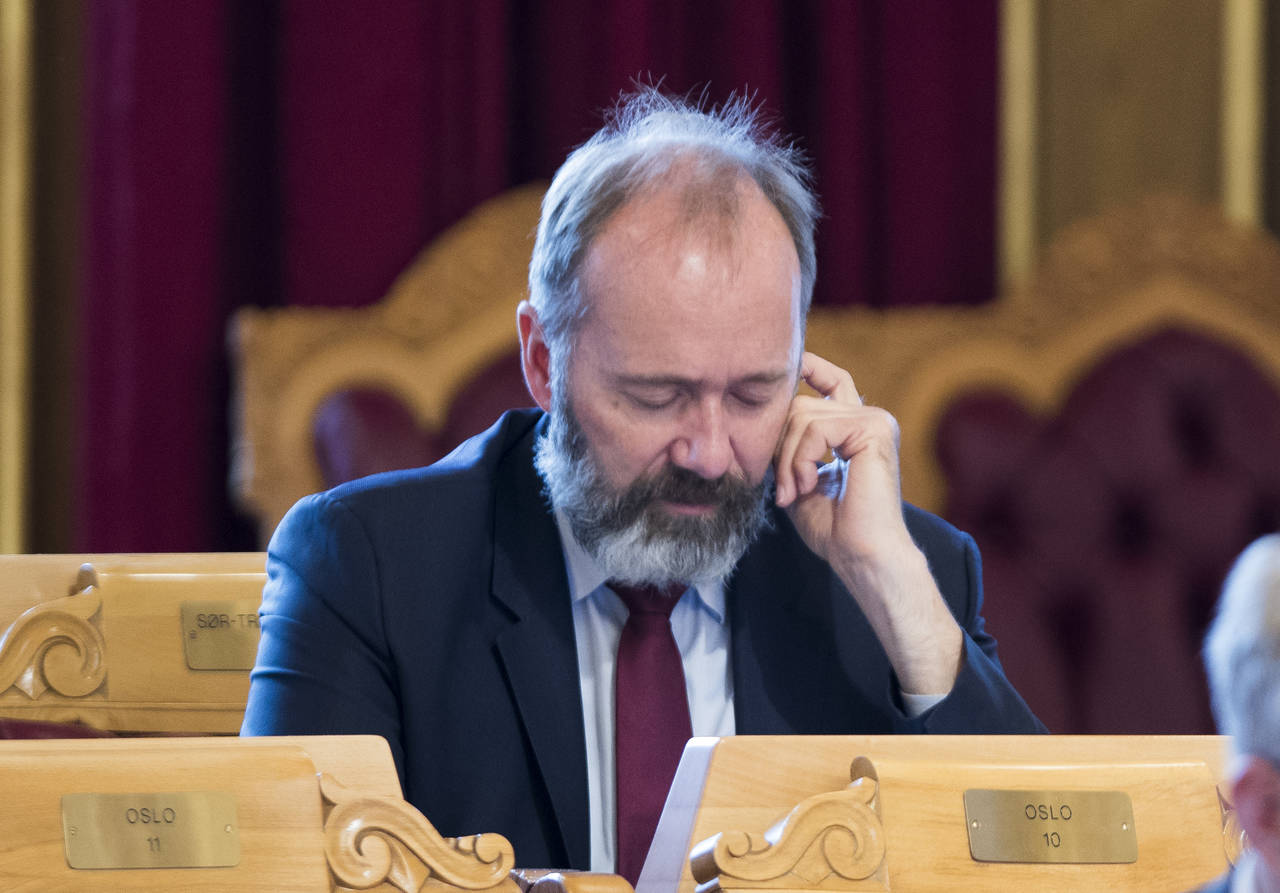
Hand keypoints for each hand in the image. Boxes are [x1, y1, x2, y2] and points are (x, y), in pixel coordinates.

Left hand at [774, 352, 961, 694]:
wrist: (862, 556)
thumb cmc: (833, 528)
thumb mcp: (798, 478)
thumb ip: (787, 449)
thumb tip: (756, 421)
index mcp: (855, 428)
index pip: (831, 380)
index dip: (808, 367)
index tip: (781, 367)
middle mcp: (869, 418)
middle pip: (799, 405)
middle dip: (778, 446)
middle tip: (781, 489)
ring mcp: (874, 420)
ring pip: (802, 416)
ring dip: (787, 459)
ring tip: (794, 492)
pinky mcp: (874, 429)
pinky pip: (816, 428)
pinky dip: (801, 459)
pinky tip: (808, 485)